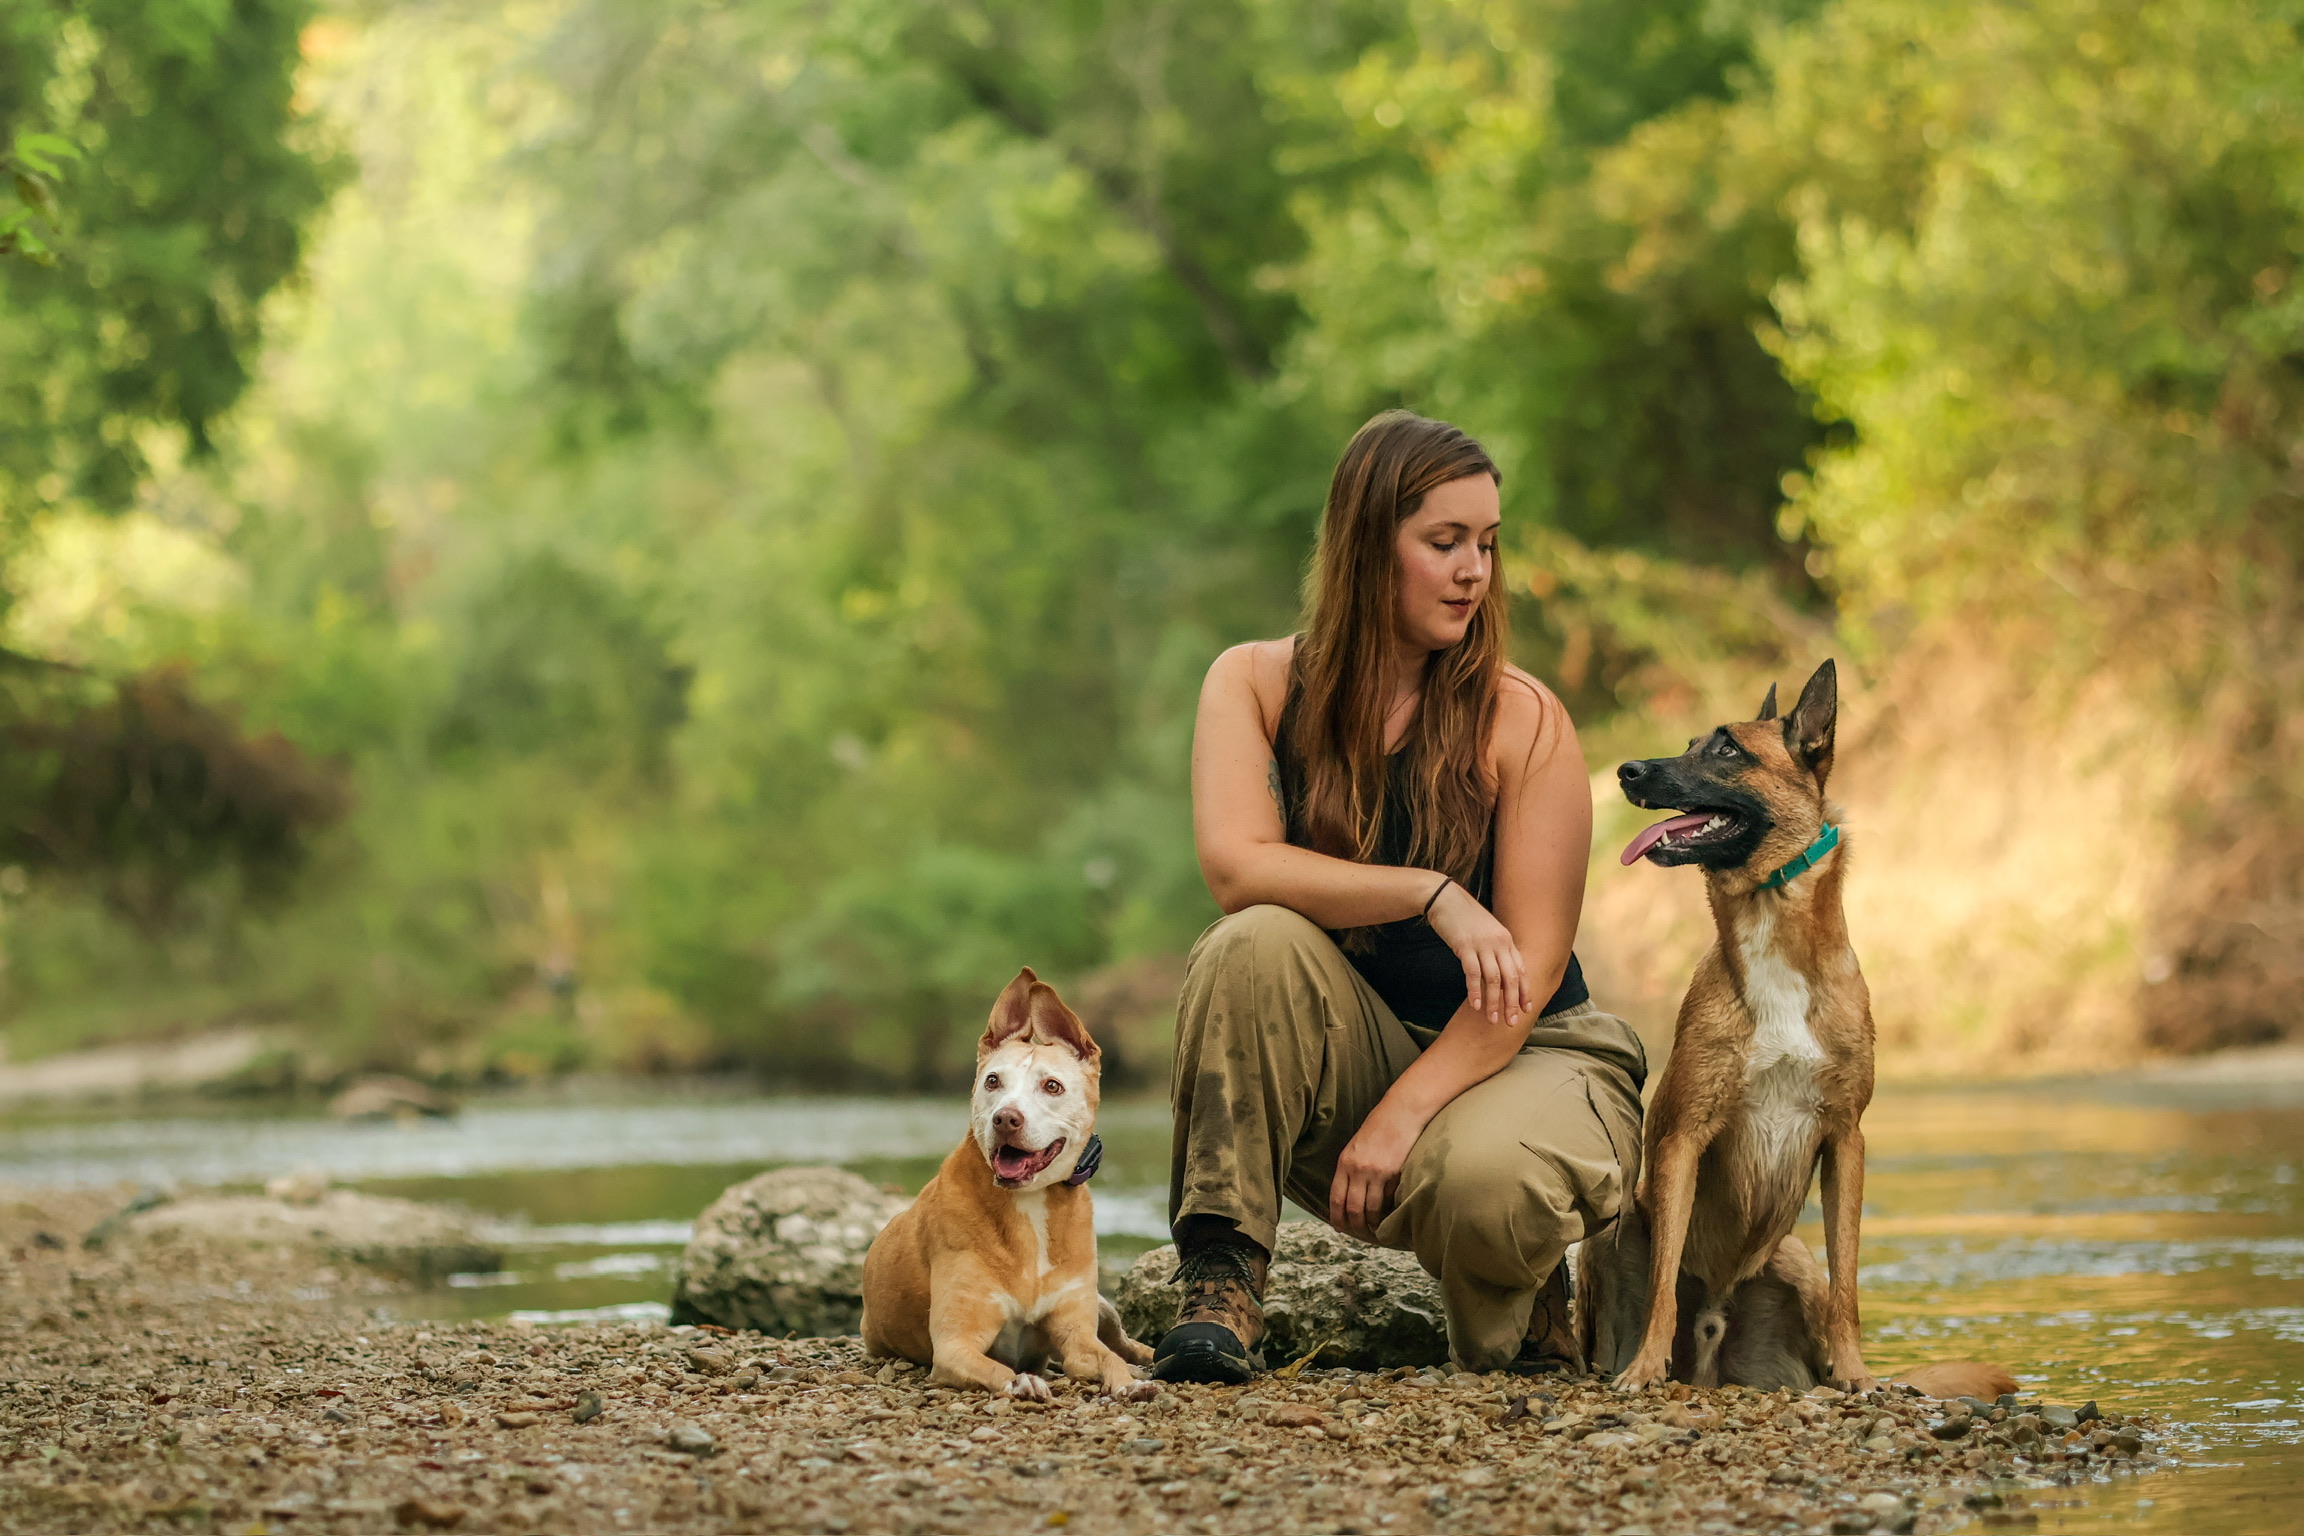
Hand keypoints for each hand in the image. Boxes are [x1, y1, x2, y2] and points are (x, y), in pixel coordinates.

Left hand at [1328, 1109, 1419, 1240]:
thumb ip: (1350, 1169)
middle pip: (1353, 1208)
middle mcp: (1358, 1169)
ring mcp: (1376, 1172)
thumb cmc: (1378, 1128)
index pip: (1336, 1198)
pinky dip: (1388, 1211)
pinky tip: (1390, 1216)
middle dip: (1357, 1227)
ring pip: (1371, 1209)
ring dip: (1374, 1224)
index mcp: (1344, 1162)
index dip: (1336, 1218)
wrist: (1400, 1113)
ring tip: (1378, 1231)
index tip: (1340, 1229)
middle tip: (1362, 1235)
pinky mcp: (1395, 1173)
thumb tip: (1348, 1195)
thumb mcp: (1355, 1147)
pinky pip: (1389, 1200)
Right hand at [1424, 880, 1529, 1021]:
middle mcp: (1499, 942)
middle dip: (1512, 1002)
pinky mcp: (1465, 946)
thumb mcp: (1487, 931)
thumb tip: (1500, 972)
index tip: (1526, 1008)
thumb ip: (1496, 948)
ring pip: (1493, 979)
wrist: (1445, 898)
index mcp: (1506, 940)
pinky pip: (1473, 973)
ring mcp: (1482, 944)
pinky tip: (1474, 1005)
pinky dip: (1474, 991)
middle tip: (1511, 1022)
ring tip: (1491, 1019)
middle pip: (1510, 978)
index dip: (1524, 990)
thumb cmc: (1465, 917)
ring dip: (1493, 1002)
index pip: (1521, 970)